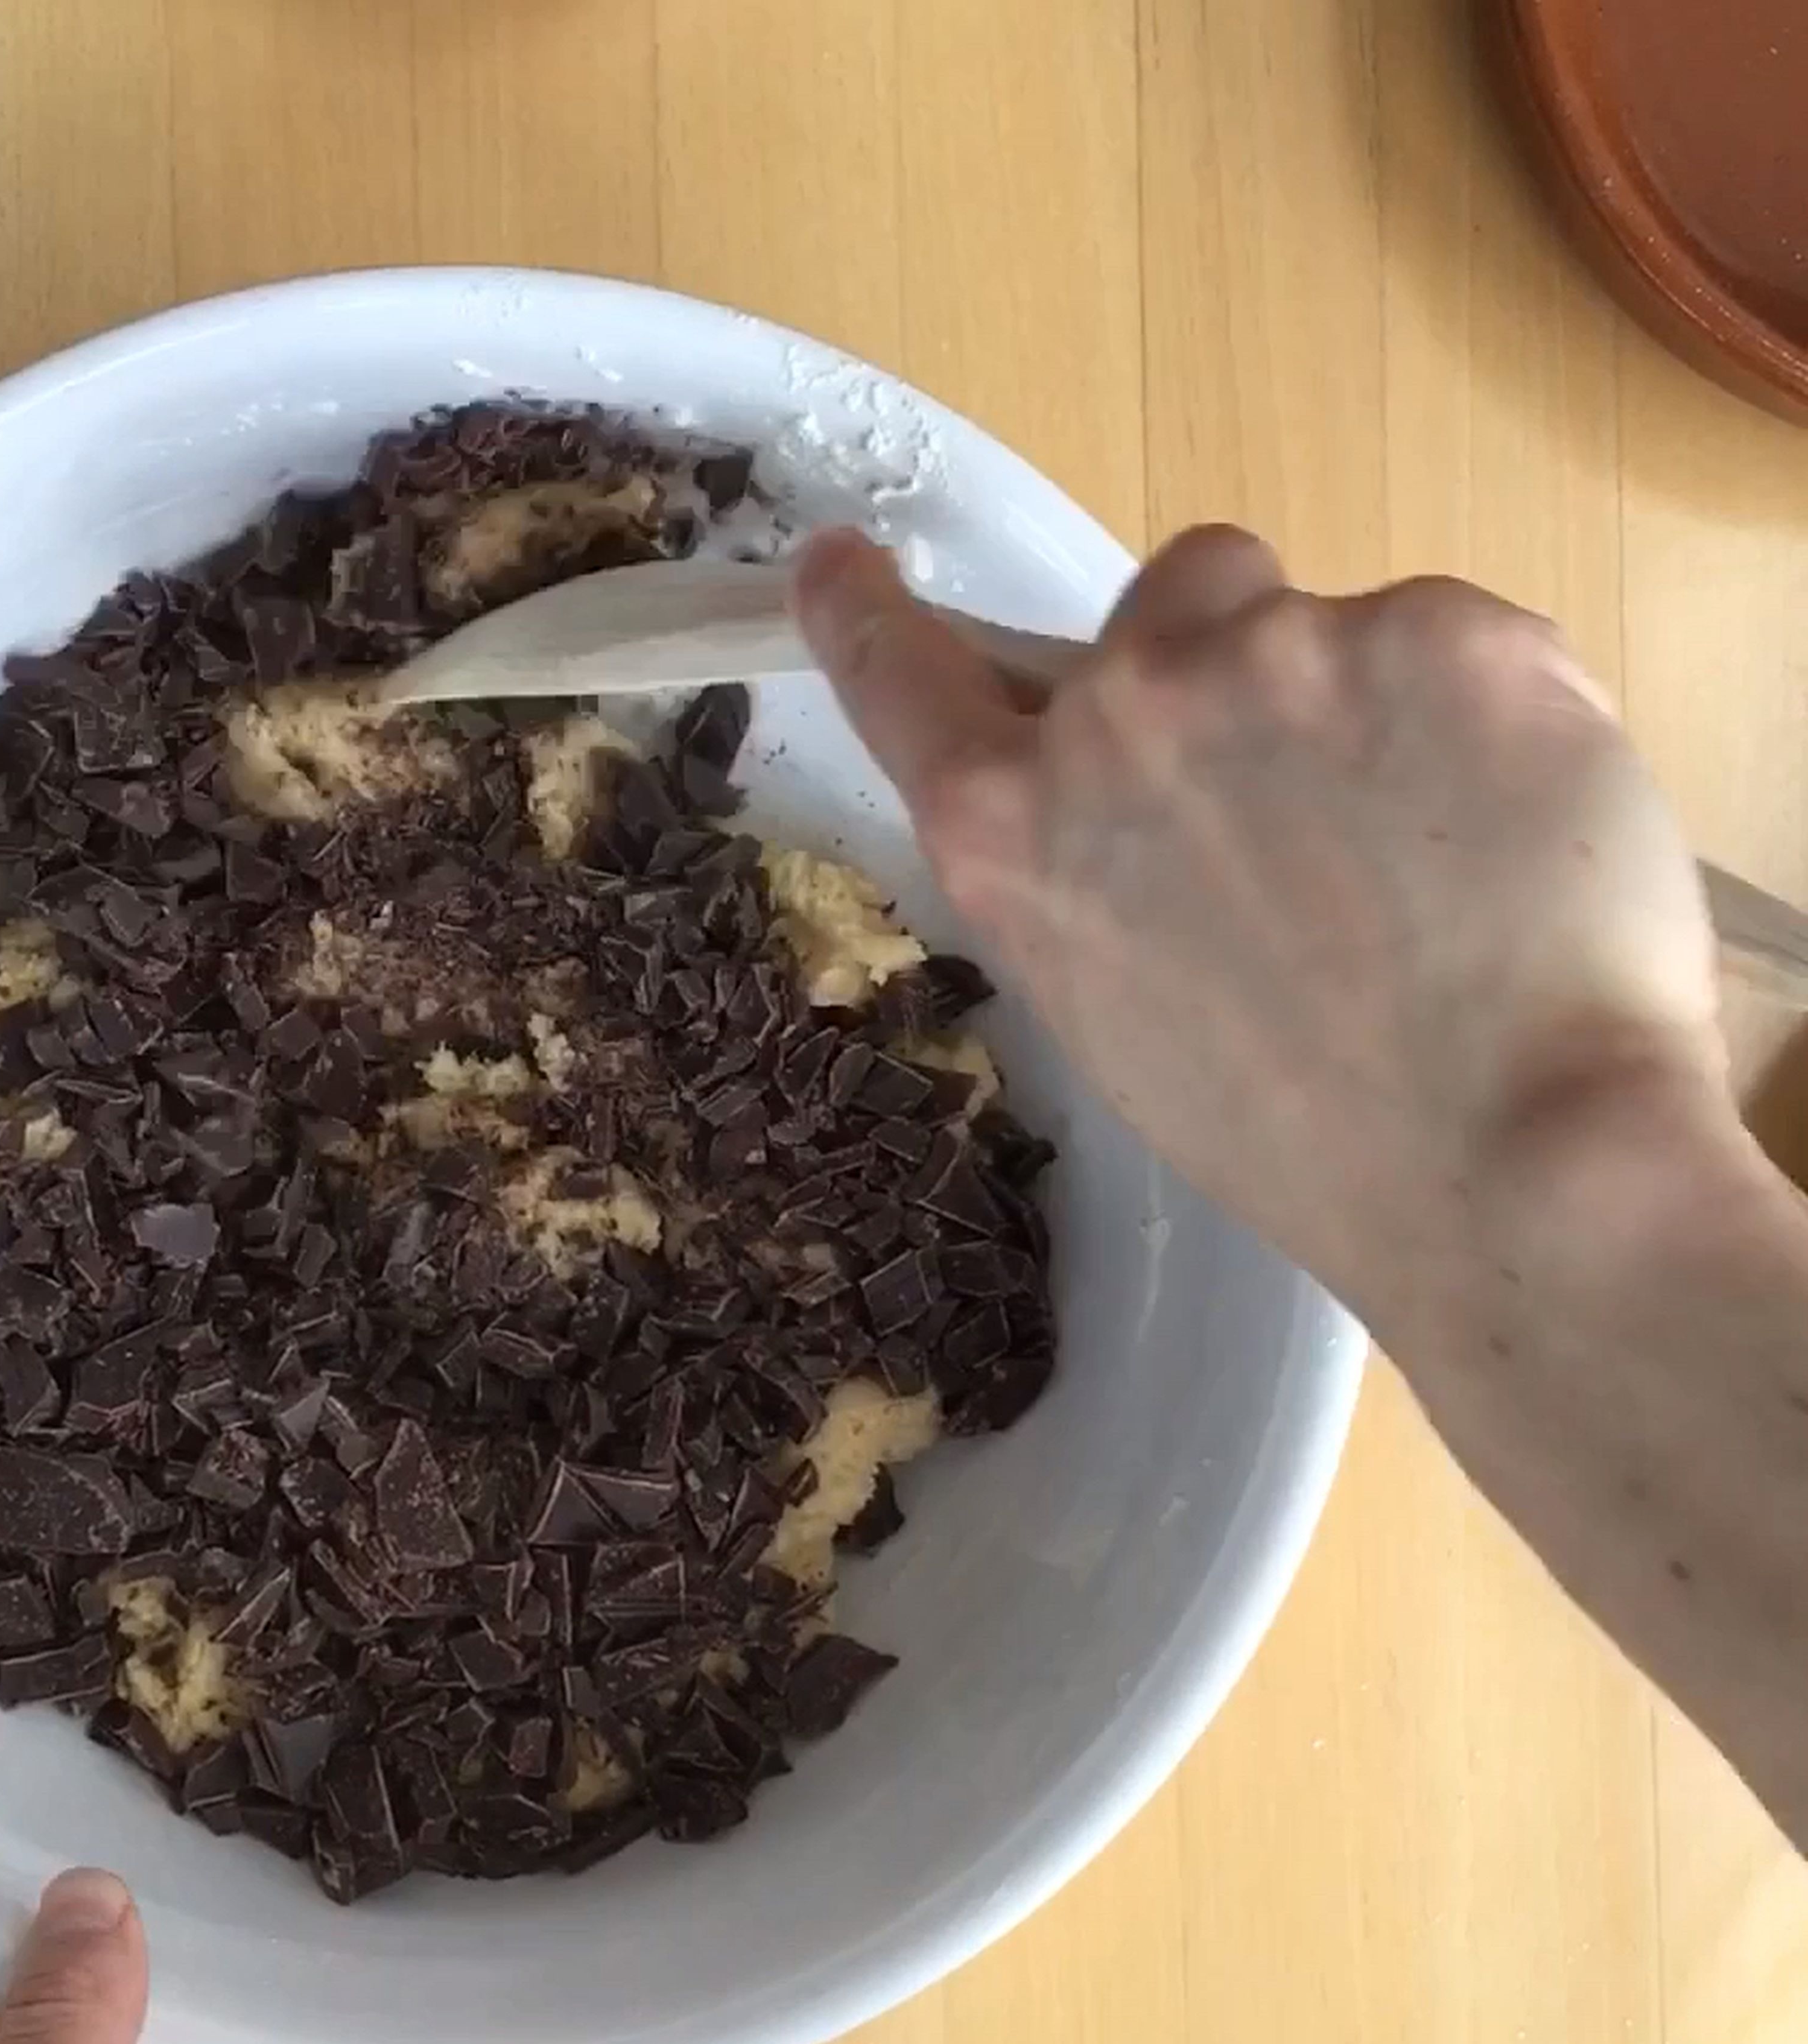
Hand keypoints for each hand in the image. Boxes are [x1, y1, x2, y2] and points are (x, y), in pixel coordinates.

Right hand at [793, 526, 1728, 1332]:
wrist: (1515, 1163)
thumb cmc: (1303, 1138)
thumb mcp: (1121, 1009)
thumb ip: (1091, 864)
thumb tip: (1150, 789)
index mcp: (1010, 828)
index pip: (904, 676)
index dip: (870, 615)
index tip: (839, 560)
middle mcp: (1117, 713)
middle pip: (1172, 596)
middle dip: (1237, 667)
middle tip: (1320, 805)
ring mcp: (1280, 653)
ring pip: (1324, 619)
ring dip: (1369, 693)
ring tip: (1444, 851)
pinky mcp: (1444, 630)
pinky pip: (1462, 641)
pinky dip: (1494, 720)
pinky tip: (1525, 834)